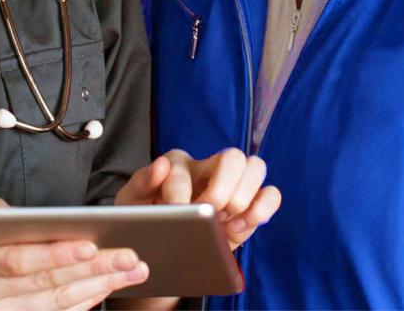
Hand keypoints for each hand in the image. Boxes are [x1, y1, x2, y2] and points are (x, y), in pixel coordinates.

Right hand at [0, 197, 148, 309]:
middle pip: (46, 284)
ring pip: (59, 302)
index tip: (91, 245)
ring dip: (101, 284)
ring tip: (133, 268)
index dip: (55, 255)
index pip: (18, 261)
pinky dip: (91, 297)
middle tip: (129, 256)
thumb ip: (12, 216)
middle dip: (92, 269)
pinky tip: (113, 282)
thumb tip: (53, 222)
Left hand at [116, 148, 280, 249]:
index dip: (180, 192)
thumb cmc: (146, 218)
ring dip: (243, 197)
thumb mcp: (132, 203)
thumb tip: (162, 166)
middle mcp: (209, 168)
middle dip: (222, 189)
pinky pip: (271, 194)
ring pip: (256, 167)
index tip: (177, 212)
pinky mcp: (250, 205)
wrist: (164, 246)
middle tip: (209, 213)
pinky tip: (241, 226)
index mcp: (177, 164)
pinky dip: (263, 209)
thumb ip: (141, 183)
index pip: (183, 169)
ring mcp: (233, 185)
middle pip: (233, 156)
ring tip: (225, 222)